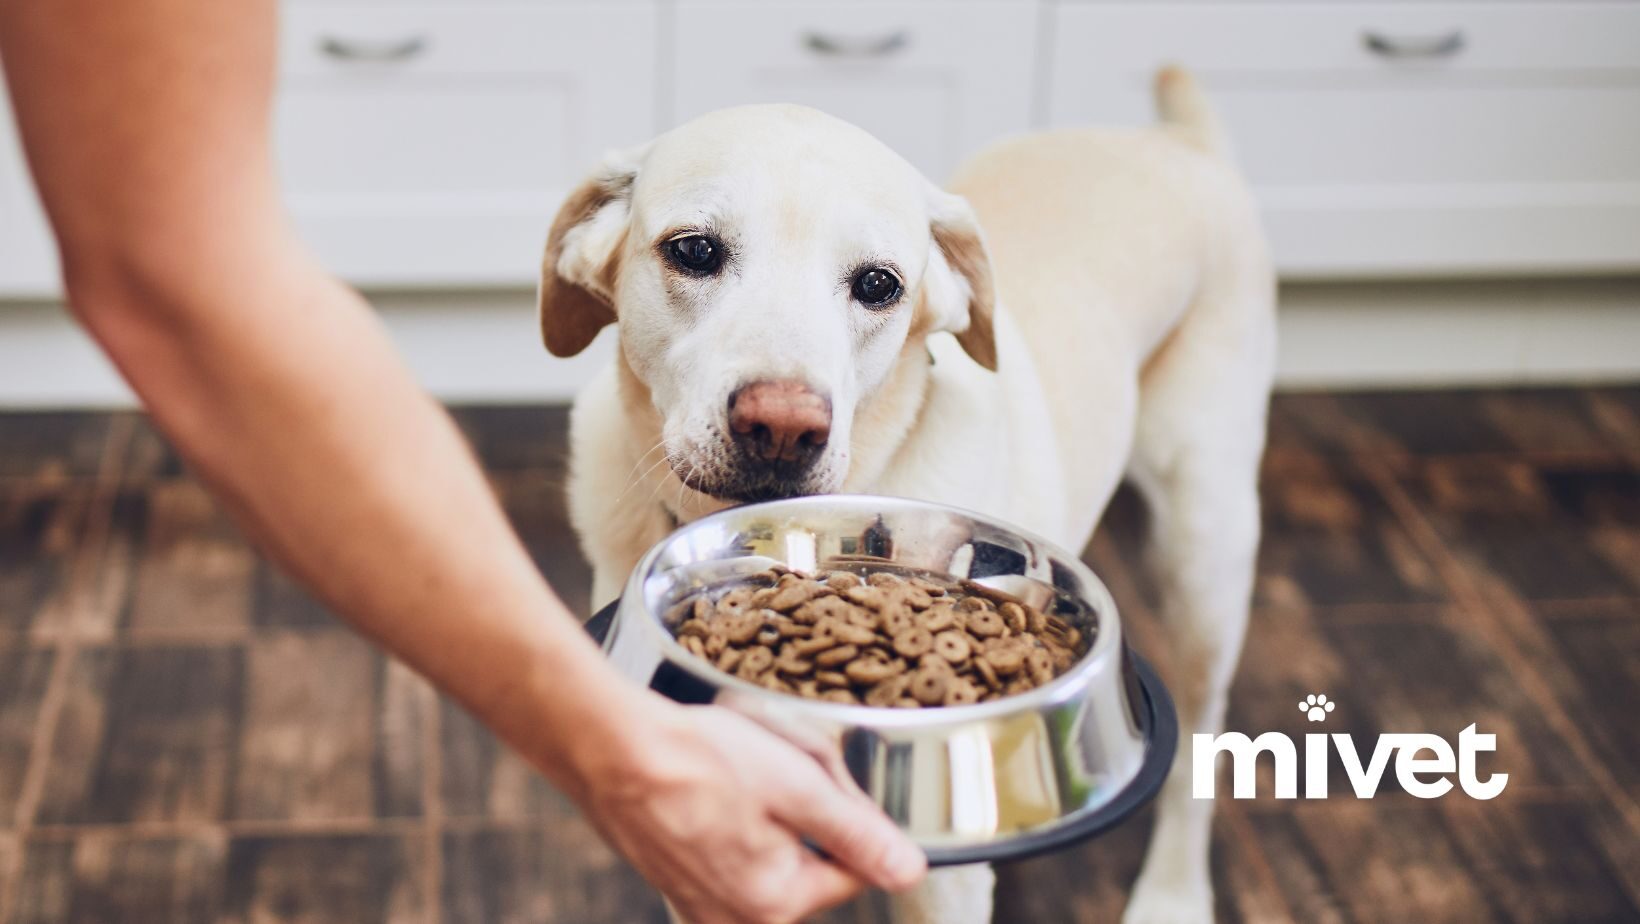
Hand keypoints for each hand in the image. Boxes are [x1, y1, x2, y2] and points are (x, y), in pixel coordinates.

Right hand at [575, 700, 926, 922]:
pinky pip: (727, 849)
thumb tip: (910, 870)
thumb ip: (858, 834)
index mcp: (774, 903)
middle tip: (773, 763)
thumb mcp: (798, 786)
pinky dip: (729, 814)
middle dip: (803, 809)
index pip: (852, 866)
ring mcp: (699, 902)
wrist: (610, 747)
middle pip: (809, 859)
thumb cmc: (697, 760)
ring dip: (767, 808)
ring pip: (769, 850)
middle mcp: (735, 917)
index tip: (818, 775)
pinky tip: (712, 783)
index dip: (846, 812)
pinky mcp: (674, 879)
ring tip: (737, 770)